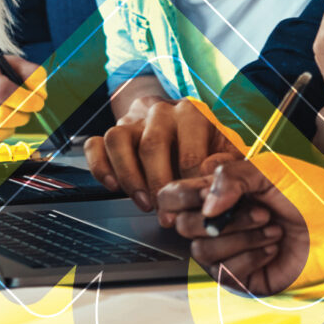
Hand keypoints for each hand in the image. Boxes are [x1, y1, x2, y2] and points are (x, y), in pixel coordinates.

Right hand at [84, 97, 235, 211]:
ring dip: (129, 176)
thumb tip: (212, 178)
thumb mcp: (227, 149)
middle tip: (166, 211)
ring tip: (143, 202)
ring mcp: (133, 121)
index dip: (190, 185)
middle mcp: (160, 112)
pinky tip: (113, 186)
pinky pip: (95, 145)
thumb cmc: (205, 142)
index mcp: (192, 113)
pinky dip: (100, 166)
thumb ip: (227, 163)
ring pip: (117, 140)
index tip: (193, 206)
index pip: (189, 151)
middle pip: (151, 145)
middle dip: (158, 185)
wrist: (181, 123)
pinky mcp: (113, 132)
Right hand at [157, 156, 323, 295]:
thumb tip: (204, 207)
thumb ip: (230, 176)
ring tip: (273, 230)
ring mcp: (231, 250)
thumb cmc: (313, 192)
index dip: (177, 198)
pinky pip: (224, 272)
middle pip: (184, 225)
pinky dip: (250, 257)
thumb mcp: (270, 169)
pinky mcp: (245, 276)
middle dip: (223, 218)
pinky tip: (274, 249)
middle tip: (261, 210)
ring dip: (241, 238)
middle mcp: (220, 221)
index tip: (200, 198)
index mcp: (220, 192)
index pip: (174, 195)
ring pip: (202, 250)